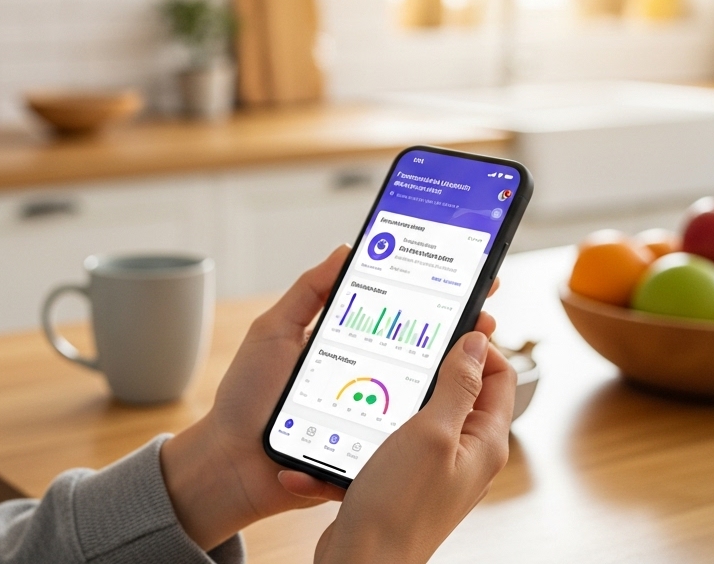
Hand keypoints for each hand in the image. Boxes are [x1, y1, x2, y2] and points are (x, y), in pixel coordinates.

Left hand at [160, 247, 506, 553]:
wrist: (230, 464)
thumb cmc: (246, 396)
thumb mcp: (274, 331)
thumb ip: (307, 291)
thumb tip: (347, 250)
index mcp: (344, 343)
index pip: (394, 314)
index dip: (428, 298)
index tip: (464, 279)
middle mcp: (363, 375)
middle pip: (418, 352)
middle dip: (455, 334)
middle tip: (483, 316)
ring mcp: (368, 413)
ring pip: (419, 395)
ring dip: (451, 377)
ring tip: (475, 354)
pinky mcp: (367, 448)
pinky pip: (400, 436)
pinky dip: (424, 421)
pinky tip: (447, 399)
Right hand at [312, 327, 515, 563]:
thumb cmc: (399, 507)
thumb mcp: (432, 432)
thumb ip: (458, 385)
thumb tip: (478, 341)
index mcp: (482, 441)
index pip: (497, 374)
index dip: (476, 343)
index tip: (447, 319)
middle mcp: (462, 453)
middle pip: (455, 387)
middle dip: (424, 364)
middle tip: (395, 344)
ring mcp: (431, 466)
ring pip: (413, 409)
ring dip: (384, 397)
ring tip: (359, 391)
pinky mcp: (400, 478)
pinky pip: (383, 439)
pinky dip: (360, 434)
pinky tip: (337, 436)